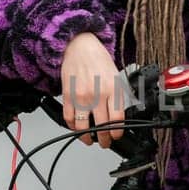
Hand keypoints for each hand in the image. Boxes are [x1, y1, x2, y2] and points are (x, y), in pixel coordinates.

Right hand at [60, 33, 124, 147]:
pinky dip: (72, 126)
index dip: (117, 133)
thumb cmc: (99, 61)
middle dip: (104, 140)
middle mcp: (97, 94)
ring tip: (89, 140)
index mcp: (113, 89)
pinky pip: (68, 118)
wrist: (80, 46)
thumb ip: (119, 96)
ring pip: (83, 126)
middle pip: (101, 126)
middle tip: (104, 142)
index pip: (117, 120)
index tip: (116, 136)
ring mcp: (81, 96)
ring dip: (86, 138)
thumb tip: (121, 117)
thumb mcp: (117, 77)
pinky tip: (77, 128)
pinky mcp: (67, 95)